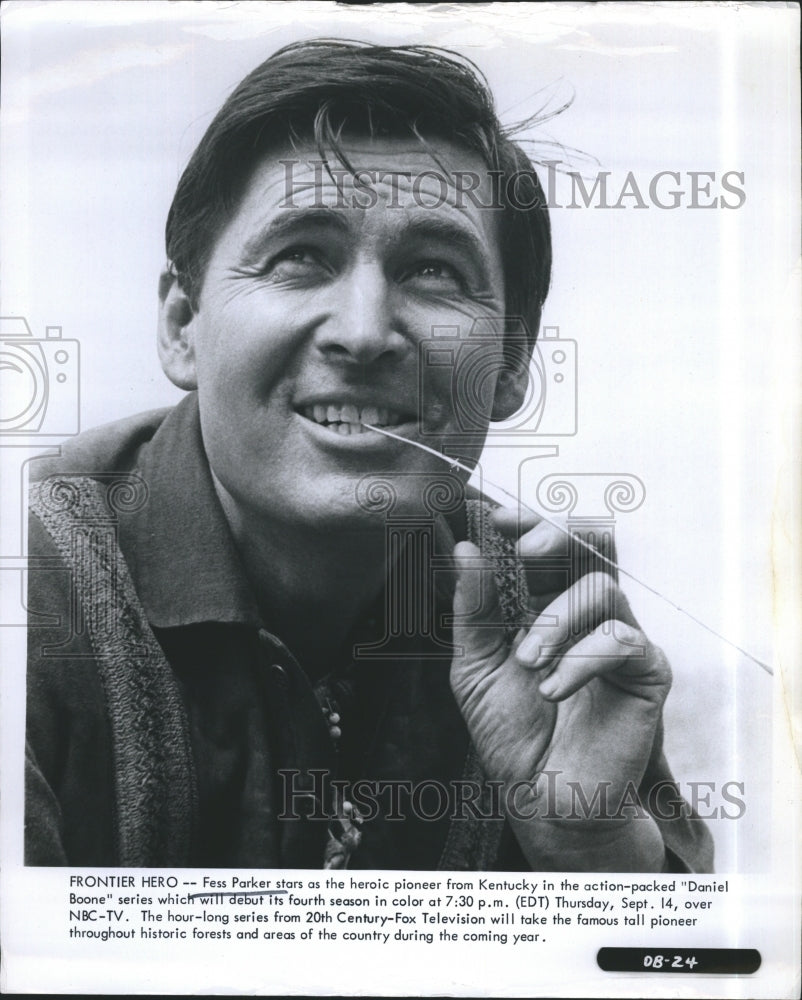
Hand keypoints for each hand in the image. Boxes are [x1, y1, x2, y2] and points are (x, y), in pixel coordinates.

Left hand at [450, 508, 670, 870]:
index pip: (548, 547)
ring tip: (528, 661)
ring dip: (557, 618)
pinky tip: (554, 688)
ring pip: (602, 588)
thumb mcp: (475, 664)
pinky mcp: (646, 673)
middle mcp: (586, 614)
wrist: (541, 796)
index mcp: (544, 604)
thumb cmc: (512, 730)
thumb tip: (465, 548)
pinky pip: (623, 640)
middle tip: (529, 547)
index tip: (497, 520)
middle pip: (592, 545)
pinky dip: (581, 659)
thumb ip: (473, 608)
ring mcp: (618, 640)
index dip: (529, 523)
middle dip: (561, 534)